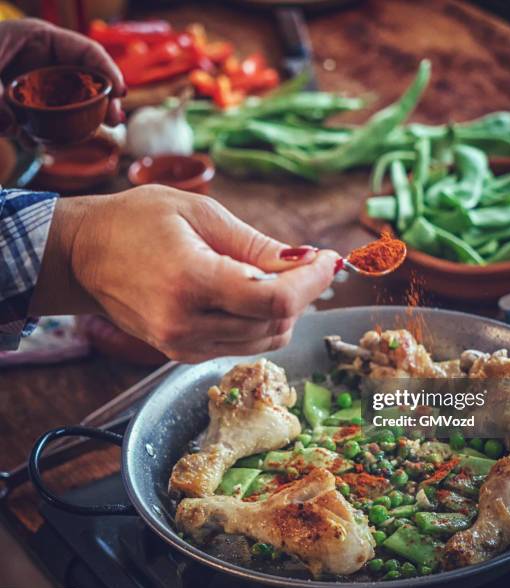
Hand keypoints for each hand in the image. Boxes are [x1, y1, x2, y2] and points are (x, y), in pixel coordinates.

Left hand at [0, 18, 124, 131]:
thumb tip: (14, 127)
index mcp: (36, 39)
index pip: (85, 50)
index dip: (107, 71)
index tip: (119, 93)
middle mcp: (43, 58)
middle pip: (87, 76)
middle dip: (103, 100)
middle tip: (113, 121)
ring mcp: (39, 80)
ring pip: (73, 100)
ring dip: (80, 120)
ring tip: (81, 137)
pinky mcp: (32, 101)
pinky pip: (54, 115)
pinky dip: (52, 131)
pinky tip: (40, 143)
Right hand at [30, 185, 337, 362]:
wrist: (84, 256)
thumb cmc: (137, 222)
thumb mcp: (201, 214)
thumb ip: (256, 245)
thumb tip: (306, 261)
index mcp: (190, 281)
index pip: (274, 299)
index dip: (312, 283)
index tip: (329, 261)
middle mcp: (186, 325)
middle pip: (276, 323)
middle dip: (303, 293)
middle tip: (303, 263)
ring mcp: (183, 345)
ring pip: (265, 339)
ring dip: (283, 309)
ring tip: (273, 275)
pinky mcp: (183, 354)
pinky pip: (243, 344)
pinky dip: (259, 322)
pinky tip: (250, 294)